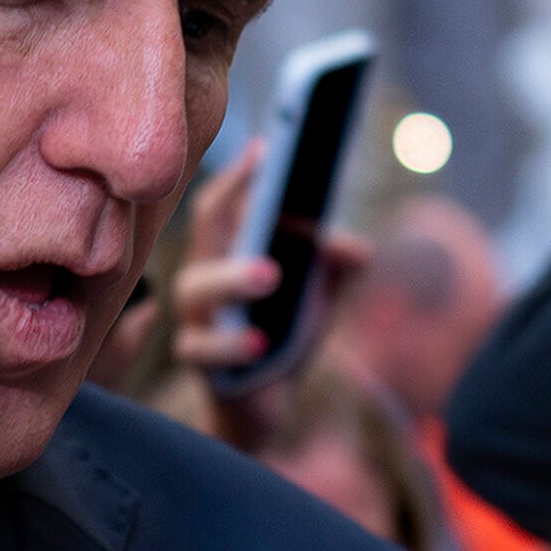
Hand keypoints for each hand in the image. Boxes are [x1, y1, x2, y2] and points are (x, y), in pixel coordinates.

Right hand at [157, 147, 369, 450]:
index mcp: (228, 249)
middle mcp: (203, 274)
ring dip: (233, 278)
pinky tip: (263, 344)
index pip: (225, 200)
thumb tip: (356, 250)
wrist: (265, 404)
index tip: (266, 145)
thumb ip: (336, 265)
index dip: (242, 173)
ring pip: (197, 289)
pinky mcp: (196, 360)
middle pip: (206, 229)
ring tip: (270, 274)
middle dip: (234, 206)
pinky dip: (233, 345)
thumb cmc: (283, 332)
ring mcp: (194, 316)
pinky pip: (202, 348)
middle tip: (272, 195)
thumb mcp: (319, 295)